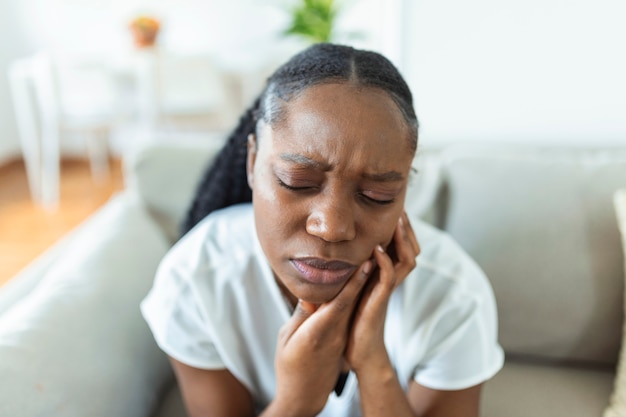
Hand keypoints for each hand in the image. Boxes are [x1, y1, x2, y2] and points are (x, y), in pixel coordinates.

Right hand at [270, 261, 370, 415]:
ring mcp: (339, 339)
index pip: (340, 302)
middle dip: (361, 278)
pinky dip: (351, 300)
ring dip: (358, 286)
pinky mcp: (340, 342)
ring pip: (349, 308)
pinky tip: (354, 286)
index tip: (365, 264)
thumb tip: (310, 294)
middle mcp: (332, 334)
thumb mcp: (287, 339)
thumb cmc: (288, 366)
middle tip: (370, 254)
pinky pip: (346, 316)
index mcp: (316, 332)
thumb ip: (301, 316)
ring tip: (366, 262)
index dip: (354, 283)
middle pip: (349, 301)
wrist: (303, 396)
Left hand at [345, 212, 420, 374]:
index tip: (395, 208)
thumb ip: (355, 271)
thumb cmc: (354, 321)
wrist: (359, 352)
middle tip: (401, 209)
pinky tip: (377, 248)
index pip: (402, 246)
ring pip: (406, 259)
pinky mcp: (379, 301)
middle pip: (411, 248)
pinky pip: (389, 278)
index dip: (402, 228)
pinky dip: (385, 262)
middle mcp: (390, 280)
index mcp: (385, 275)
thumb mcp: (355, 288)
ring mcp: (387, 290)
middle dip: (407, 228)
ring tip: (397, 221)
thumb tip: (341, 250)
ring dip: (402, 239)